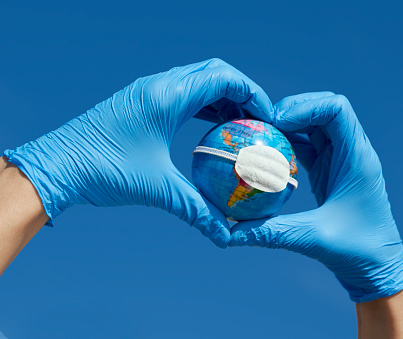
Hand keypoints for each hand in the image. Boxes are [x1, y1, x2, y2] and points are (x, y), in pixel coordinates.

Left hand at [4, 58, 272, 247]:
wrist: (57, 165)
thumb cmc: (103, 170)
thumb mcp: (157, 188)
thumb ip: (197, 210)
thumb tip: (226, 234)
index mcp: (166, 96)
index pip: (224, 78)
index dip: (253, 93)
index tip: (268, 117)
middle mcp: (159, 86)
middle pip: (215, 72)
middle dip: (242, 92)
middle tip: (258, 119)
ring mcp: (148, 91)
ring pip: (198, 80)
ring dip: (222, 96)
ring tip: (239, 124)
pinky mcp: (141, 101)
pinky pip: (182, 93)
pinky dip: (202, 104)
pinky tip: (209, 127)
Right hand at [229, 92, 402, 301]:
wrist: (378, 267)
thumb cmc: (358, 251)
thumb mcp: (313, 238)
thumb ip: (271, 232)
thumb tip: (230, 234)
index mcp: (357, 158)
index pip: (336, 109)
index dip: (305, 106)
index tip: (277, 122)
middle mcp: (351, 152)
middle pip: (323, 109)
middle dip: (292, 109)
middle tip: (263, 124)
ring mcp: (341, 160)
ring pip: (315, 125)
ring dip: (289, 125)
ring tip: (260, 133)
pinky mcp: (331, 170)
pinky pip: (309, 145)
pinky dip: (289, 143)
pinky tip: (267, 153)